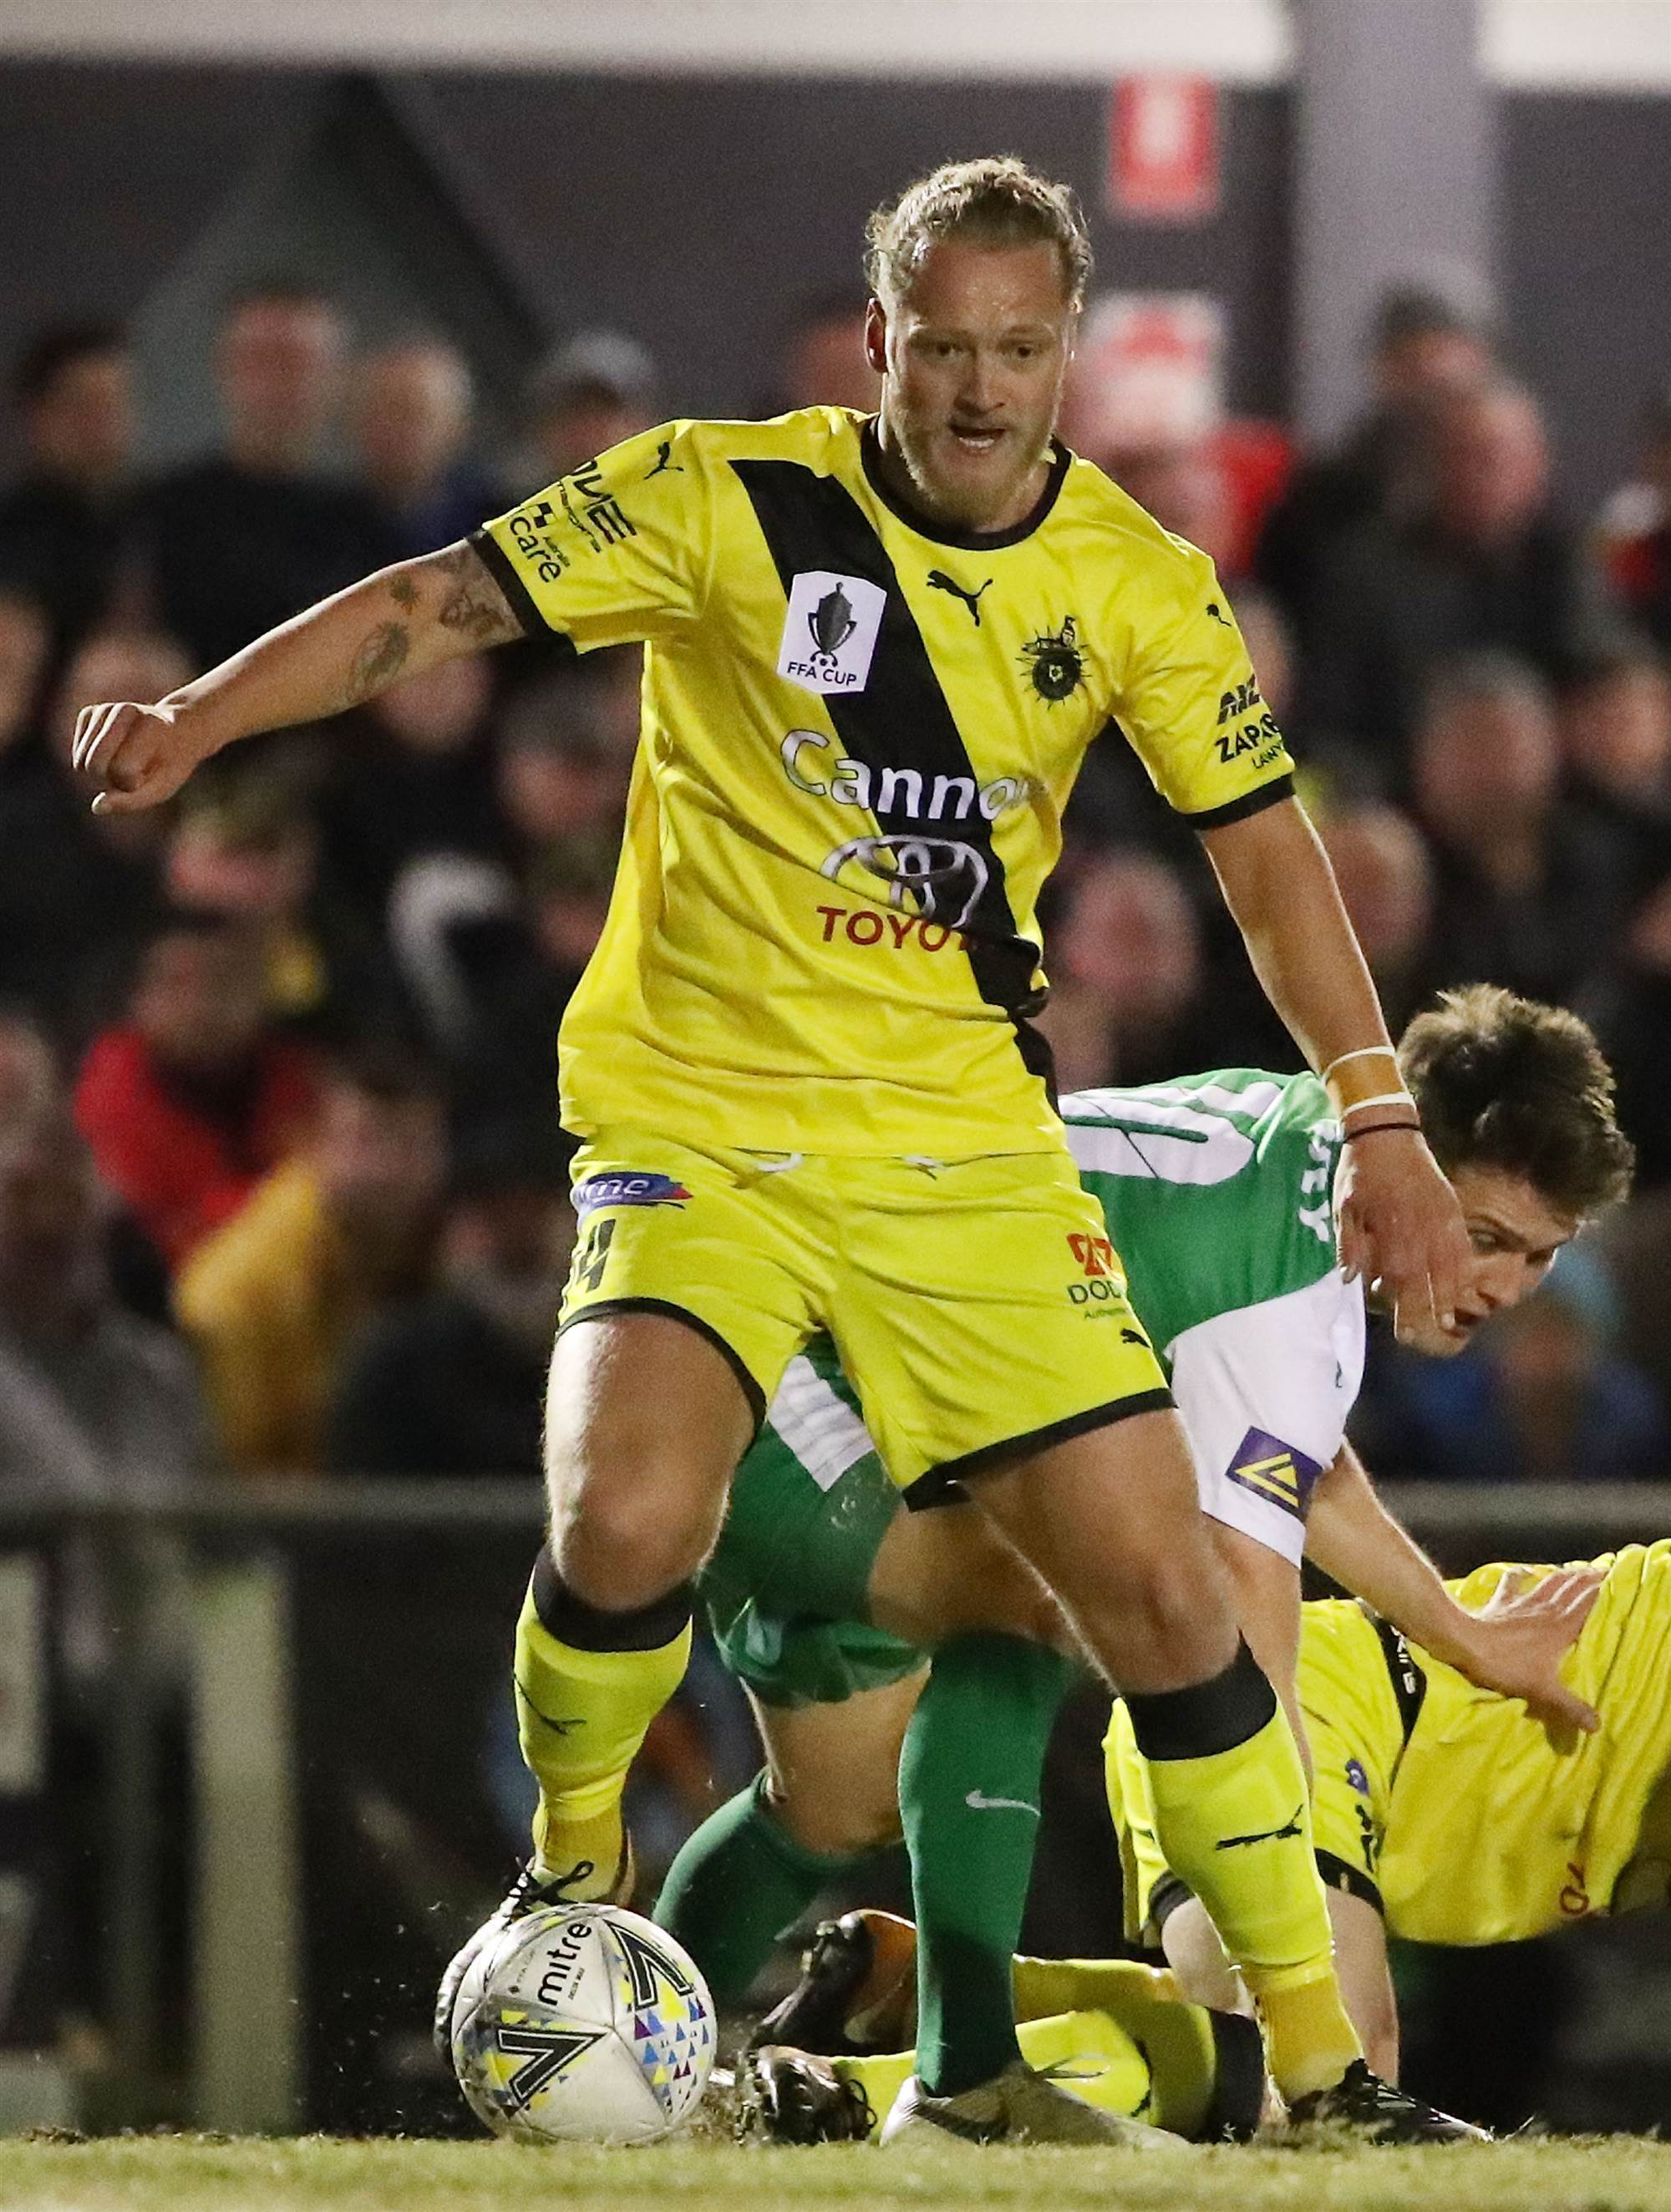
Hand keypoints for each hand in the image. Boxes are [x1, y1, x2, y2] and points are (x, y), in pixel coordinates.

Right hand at [71, 697, 214, 814]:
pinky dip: (91, 763)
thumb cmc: (170, 764)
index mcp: (149, 724)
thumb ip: (132, 801)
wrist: (176, 731)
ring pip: (81, 762)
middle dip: (110, 780)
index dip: (132, 784)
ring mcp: (103, 709)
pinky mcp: (88, 713)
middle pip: (94, 765)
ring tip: (125, 764)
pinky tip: (113, 755)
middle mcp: (123, 710)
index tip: (148, 776)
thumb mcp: (163, 787)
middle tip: (134, 773)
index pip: (122, 769)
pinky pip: (77, 756)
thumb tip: (97, 807)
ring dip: (100, 774)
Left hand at [1335, 1126, 1470, 1343]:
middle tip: (1426, 1334)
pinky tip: (1465, 1282)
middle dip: (1427, 1312)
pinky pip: (1463, 1244)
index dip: (1404, 1310)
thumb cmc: (1359, 1173)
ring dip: (1450, 1295)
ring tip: (1450, 1318)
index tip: (1405, 1332)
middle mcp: (1419, 1234)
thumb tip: (1351, 1279)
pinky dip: (1464, 1266)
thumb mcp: (1343, 1208)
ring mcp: (1440, 1222)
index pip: (1400, 1283)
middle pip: (1428, 1283)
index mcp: (1390, 1236)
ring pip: (1451, 1267)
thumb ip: (1350, 1245)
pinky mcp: (1452, 1209)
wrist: (1387, 1135)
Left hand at [1446, 1567, 1602, 1733]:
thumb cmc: (1506, 1665)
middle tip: (1602, 1572)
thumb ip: (1570, 1707)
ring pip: (1549, 1582)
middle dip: (1588, 1579)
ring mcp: (1522, 1603)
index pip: (1587, 1605)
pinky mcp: (1501, 1601)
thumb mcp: (1542, 1691)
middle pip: (1571, 1589)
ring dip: (1564, 1575)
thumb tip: (1597, 1726)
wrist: (1464, 1642)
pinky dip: (1521, 1574)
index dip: (1601, 1593)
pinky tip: (1526, 1571)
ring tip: (1576, 1570)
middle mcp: (1545, 1610)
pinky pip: (1513, 1582)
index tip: (1615, 1584)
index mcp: (1559, 1628)